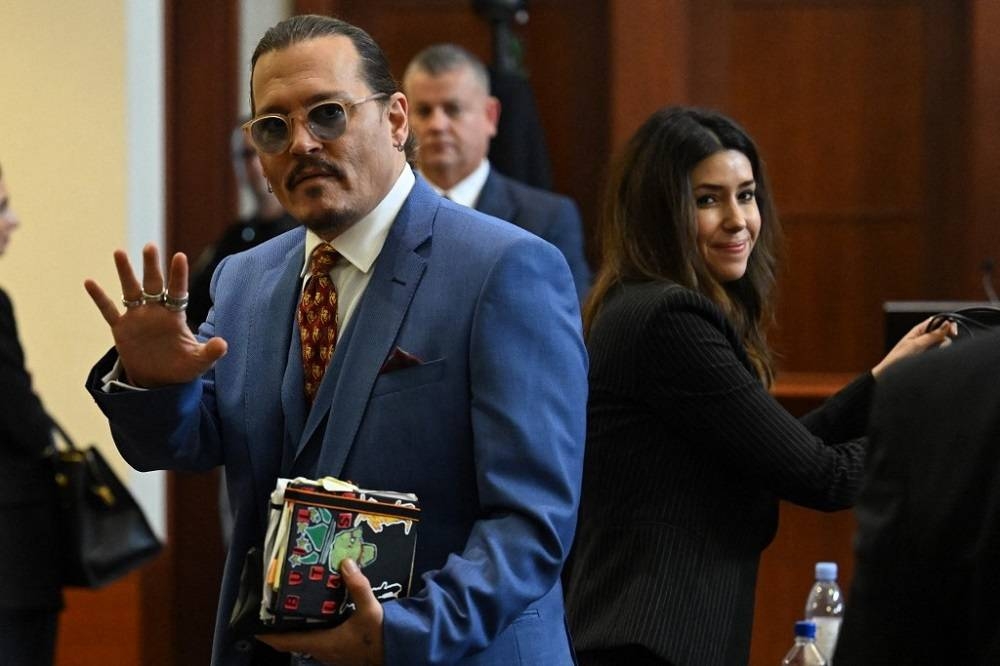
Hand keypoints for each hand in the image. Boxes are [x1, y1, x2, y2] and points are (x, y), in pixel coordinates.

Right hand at [84, 243, 227, 386]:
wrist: (158, 382)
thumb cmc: (181, 368)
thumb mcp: (198, 362)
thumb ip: (210, 352)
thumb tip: (223, 344)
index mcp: (175, 315)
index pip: (178, 291)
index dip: (178, 275)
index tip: (180, 256)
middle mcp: (156, 311)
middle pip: (153, 284)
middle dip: (151, 266)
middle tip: (149, 246)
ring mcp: (137, 318)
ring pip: (130, 290)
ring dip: (125, 272)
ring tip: (119, 252)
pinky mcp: (121, 329)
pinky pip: (109, 310)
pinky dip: (99, 297)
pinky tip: (89, 282)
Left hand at [257, 558, 384, 665]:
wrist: (399, 655)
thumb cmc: (380, 638)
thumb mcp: (370, 611)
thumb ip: (358, 587)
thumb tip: (346, 563)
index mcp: (322, 643)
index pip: (285, 641)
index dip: (266, 634)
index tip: (252, 624)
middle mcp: (323, 652)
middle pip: (293, 641)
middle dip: (281, 627)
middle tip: (274, 607)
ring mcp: (332, 655)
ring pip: (307, 642)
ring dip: (299, 629)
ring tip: (296, 607)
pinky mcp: (342, 653)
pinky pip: (321, 642)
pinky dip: (315, 630)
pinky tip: (324, 615)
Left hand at [872, 316, 956, 378]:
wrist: (891, 375)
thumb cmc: (898, 359)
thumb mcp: (916, 344)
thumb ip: (932, 335)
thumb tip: (946, 323)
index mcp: (919, 330)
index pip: (937, 321)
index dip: (947, 324)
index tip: (953, 333)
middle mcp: (925, 338)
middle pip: (944, 334)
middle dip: (944, 340)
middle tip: (936, 348)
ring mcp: (928, 349)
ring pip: (944, 344)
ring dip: (940, 349)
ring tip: (928, 356)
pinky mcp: (929, 357)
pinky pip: (940, 354)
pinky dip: (939, 355)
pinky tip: (932, 359)